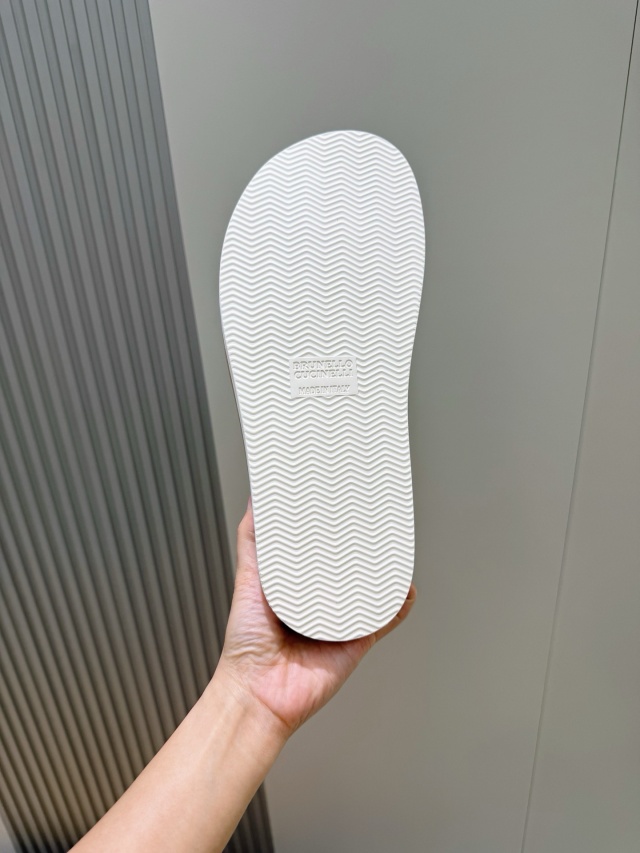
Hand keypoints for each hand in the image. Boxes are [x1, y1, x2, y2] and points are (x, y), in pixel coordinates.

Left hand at [219, 499, 416, 736]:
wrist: (260, 692)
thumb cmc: (247, 642)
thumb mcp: (248, 577)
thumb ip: (253, 540)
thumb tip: (255, 498)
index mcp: (298, 584)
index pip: (322, 550)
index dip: (334, 530)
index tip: (345, 506)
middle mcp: (321, 600)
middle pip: (350, 568)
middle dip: (364, 548)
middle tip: (375, 522)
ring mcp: (341, 620)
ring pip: (372, 591)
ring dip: (386, 572)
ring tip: (395, 548)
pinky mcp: (357, 641)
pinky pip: (384, 619)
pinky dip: (398, 604)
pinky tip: (406, 588)